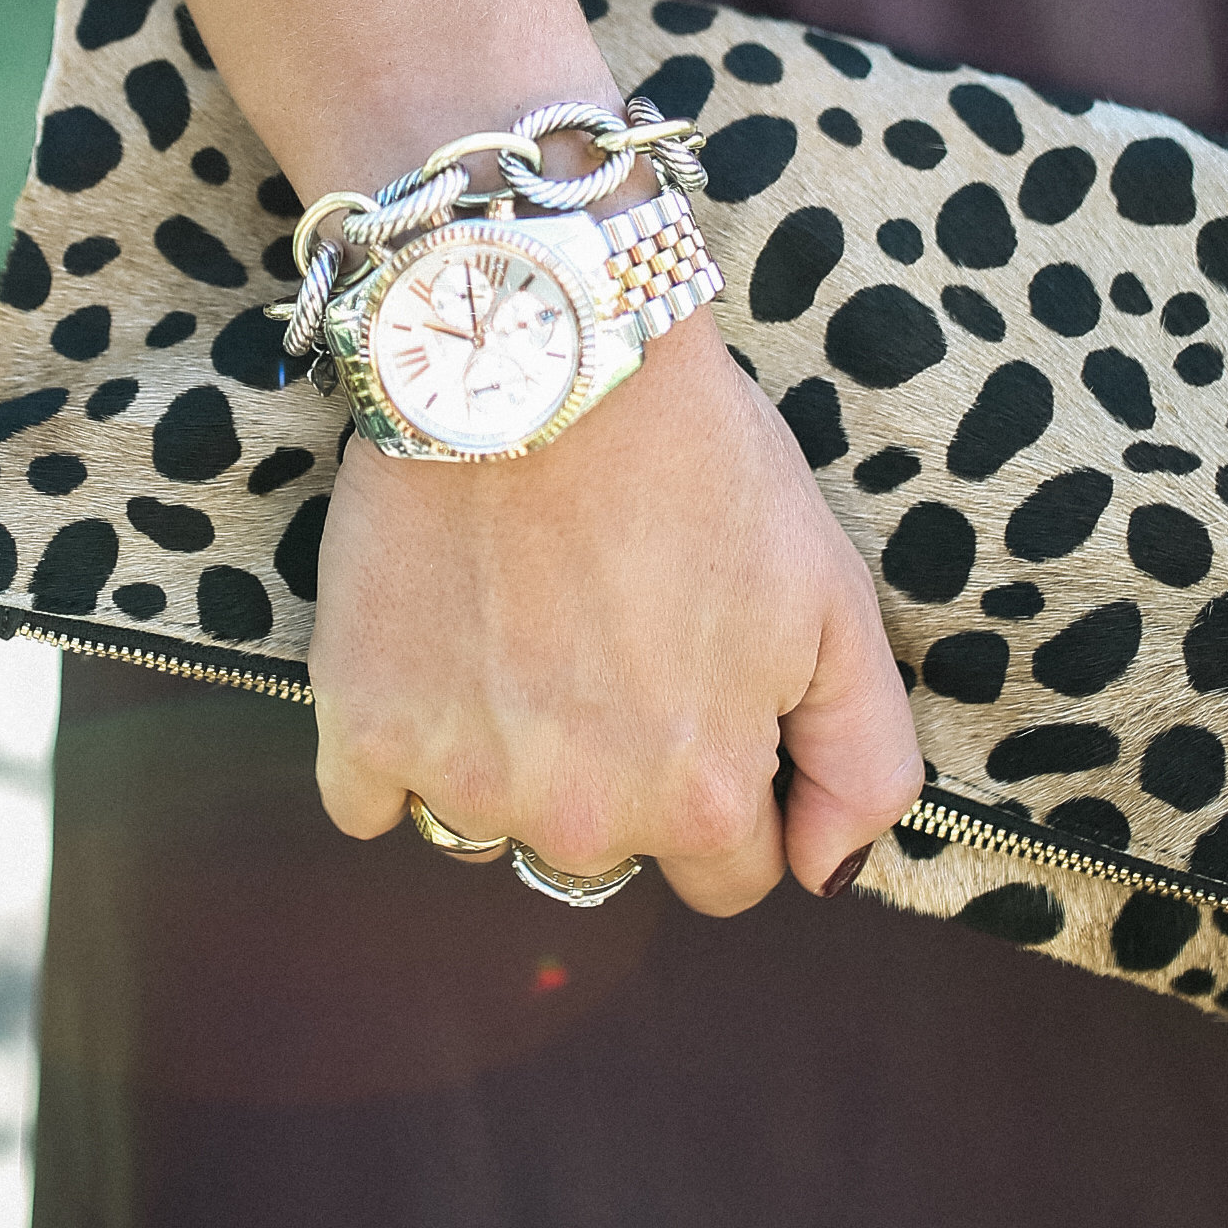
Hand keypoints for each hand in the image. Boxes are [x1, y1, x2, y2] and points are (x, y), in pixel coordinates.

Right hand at [310, 305, 922, 910]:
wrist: (540, 351)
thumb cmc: (696, 459)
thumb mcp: (836, 600)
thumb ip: (865, 762)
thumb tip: (823, 876)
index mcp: (702, 797)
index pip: (727, 874)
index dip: (723, 782)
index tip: (694, 690)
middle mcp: (582, 817)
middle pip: (606, 852)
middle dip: (615, 773)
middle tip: (602, 636)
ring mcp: (464, 780)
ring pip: (490, 827)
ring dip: (505, 761)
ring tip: (516, 627)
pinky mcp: (363, 729)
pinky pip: (371, 804)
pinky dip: (395, 747)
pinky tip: (429, 649)